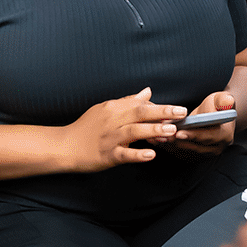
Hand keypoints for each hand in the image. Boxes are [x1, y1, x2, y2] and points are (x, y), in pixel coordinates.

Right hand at [62, 87, 184, 171]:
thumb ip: (127, 102)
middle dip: (162, 113)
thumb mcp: (105, 109)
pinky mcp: (107, 155)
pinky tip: (151, 155)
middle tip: (181, 113)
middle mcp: (112, 121)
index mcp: (113, 109)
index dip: (159, 107)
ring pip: (134, 131)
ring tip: (171, 131)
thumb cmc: (86, 128)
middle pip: (139, 113)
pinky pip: (124, 154)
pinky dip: (138, 154)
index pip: (139, 104)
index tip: (176, 110)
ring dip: (153, 130)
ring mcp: (110, 138)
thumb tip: (147, 92)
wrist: (65, 146)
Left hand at [161, 91, 236, 157]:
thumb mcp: (222, 99)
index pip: (207, 137)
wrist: (216, 117)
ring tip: (155, 137)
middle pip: (194, 147)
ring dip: (169, 145)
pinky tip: (156, 140)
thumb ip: (225, 100)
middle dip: (176, 141)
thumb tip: (227, 101)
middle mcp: (216, 148)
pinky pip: (180, 153)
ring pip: (185, 151)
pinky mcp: (195, 157)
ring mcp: (205, 154)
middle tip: (161, 134)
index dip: (193, 135)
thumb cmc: (217, 106)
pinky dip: (168, 147)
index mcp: (224, 136)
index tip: (179, 132)